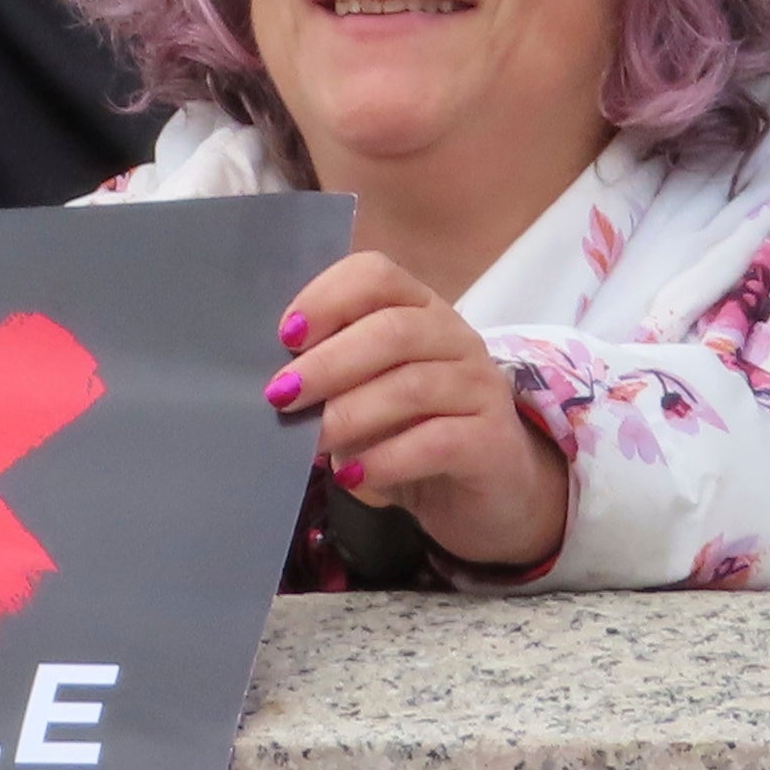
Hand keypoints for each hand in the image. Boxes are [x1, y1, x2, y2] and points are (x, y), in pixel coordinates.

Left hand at [268, 251, 568, 575]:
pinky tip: (354, 476)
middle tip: (282, 396)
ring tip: (313, 443)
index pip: (378, 275)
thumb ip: (332, 382)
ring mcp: (480, 387)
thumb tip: (277, 388)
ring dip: (351, 413)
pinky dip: (387, 459)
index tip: (287, 336)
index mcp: (420, 310)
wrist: (488, 494)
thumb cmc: (414, 436)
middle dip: (328, 363)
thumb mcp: (368, 399)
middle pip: (393, 330)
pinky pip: (436, 441)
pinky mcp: (492, 441)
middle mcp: (456, 338)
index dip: (328, 297)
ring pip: (412, 385)